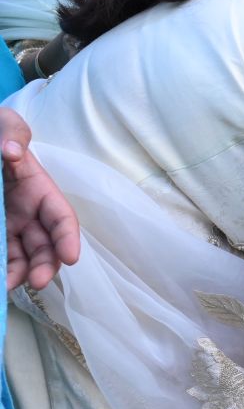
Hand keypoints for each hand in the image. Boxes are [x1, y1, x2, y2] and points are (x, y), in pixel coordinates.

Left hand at [2, 109, 79, 289]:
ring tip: (6, 286)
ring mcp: (7, 224)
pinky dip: (2, 268)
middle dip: (45, 266)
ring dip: (20, 274)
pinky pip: (1, 254)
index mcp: (38, 188)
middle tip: (35, 282)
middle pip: (45, 245)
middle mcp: (26, 212)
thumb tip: (13, 153)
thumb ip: (13, 132)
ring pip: (21, 256)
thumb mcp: (5, 122)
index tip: (71, 257)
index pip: (61, 217)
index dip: (69, 238)